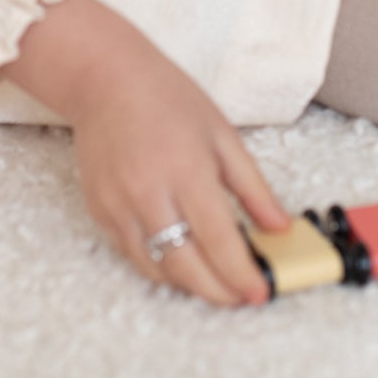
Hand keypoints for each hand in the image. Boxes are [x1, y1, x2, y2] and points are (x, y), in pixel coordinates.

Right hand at [0, 0, 290, 307]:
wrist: (104, 79)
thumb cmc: (168, 98)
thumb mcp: (223, 135)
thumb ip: (253, 187)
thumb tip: (278, 228)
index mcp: (186, 171)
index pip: (219, 240)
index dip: (241, 274)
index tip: (260, 293)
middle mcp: (148, 194)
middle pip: (186, 266)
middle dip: (218, 292)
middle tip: (240, 297)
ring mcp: (118, 205)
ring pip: (156, 268)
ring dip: (189, 284)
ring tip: (215, 282)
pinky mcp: (100, 211)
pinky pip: (132, 253)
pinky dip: (160, 264)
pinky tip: (181, 259)